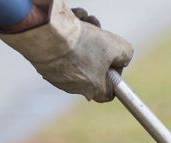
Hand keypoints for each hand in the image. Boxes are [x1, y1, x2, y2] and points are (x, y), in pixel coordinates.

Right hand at [0, 0, 133, 101]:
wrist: (49, 35)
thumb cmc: (85, 44)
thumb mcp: (118, 47)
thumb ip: (125, 55)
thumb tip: (123, 58)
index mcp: (92, 89)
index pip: (108, 93)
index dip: (114, 76)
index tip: (114, 61)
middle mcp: (74, 87)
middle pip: (94, 68)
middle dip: (100, 48)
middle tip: (100, 31)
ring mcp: (57, 75)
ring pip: (78, 55)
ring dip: (85, 37)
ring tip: (85, 20)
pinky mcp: (44, 62)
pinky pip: (61, 49)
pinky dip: (68, 35)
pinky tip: (72, 21)